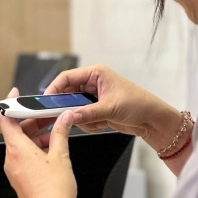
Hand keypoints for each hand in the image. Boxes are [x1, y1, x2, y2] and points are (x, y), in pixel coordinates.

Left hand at [0, 88, 78, 197]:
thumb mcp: (61, 156)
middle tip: (49, 114)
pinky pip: (25, 157)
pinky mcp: (21, 179)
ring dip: (37, 135)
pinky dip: (37, 148)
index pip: (6, 120)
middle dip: (33, 121)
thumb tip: (64, 119)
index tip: (16, 95)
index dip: (11, 105)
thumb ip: (61, 133)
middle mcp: (12, 160)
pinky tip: (53, 148)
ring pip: (22, 145)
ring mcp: (15, 171)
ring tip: (56, 131)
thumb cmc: (55, 194)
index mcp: (17, 150)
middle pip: (17, 131)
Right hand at [35, 65, 184, 152]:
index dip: (54, 89)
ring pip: (74, 109)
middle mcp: (92, 83)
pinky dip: (90, 124)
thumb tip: (67, 117)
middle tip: (67, 118)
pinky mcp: (96, 110)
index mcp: (95, 73)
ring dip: (83, 119)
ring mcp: (94, 97)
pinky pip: (82, 118)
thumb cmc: (137, 104)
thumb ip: (86, 113)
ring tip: (99, 122)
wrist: (151, 119)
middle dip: (70, 109)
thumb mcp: (110, 108)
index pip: (67, 77)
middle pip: (68, 95)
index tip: (45, 102)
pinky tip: (103, 124)